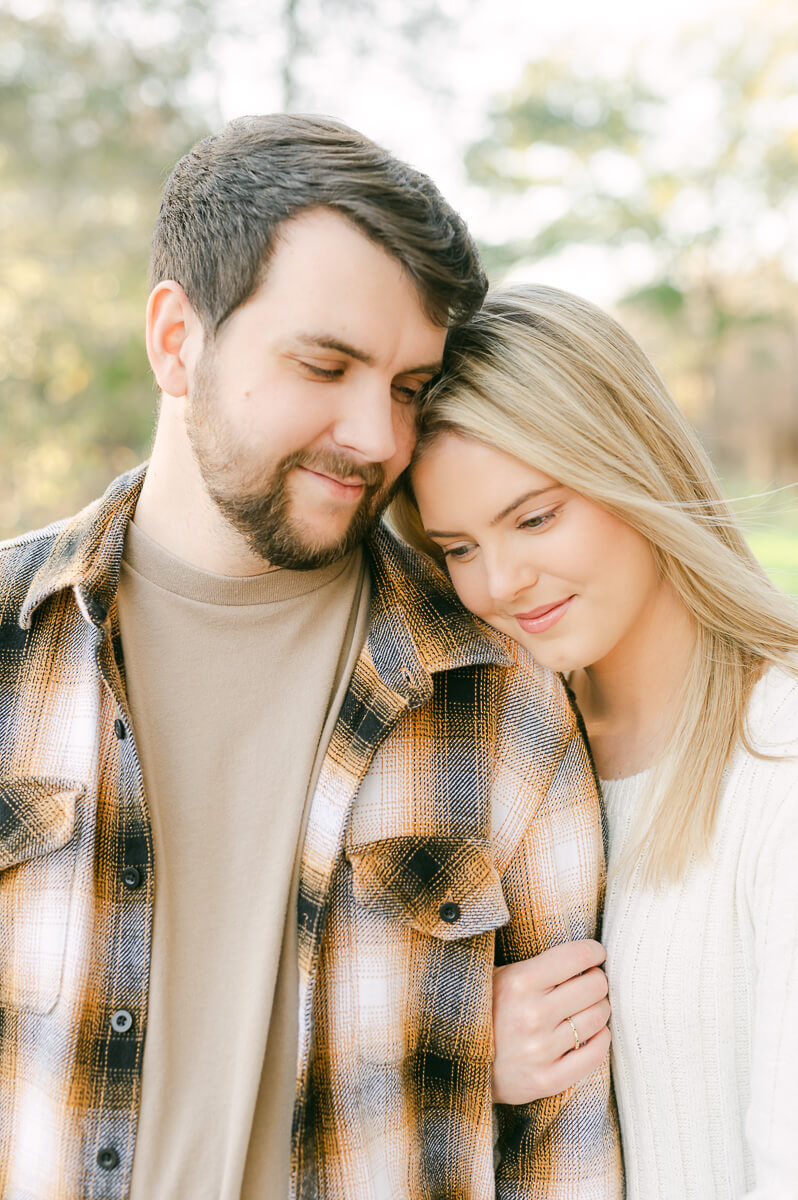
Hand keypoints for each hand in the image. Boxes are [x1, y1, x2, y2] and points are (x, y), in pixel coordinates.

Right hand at [492, 939, 610, 1103]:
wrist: (459, 1063)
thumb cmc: (486, 1011)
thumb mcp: (499, 977)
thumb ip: (537, 965)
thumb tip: (584, 954)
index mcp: (518, 982)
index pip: (577, 956)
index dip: (593, 951)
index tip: (595, 954)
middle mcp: (531, 1015)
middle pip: (594, 986)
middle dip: (597, 980)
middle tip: (590, 982)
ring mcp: (540, 1050)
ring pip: (597, 1018)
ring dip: (600, 1008)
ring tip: (589, 1006)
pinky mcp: (547, 1080)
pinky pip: (595, 1055)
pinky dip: (601, 1039)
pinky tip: (593, 1032)